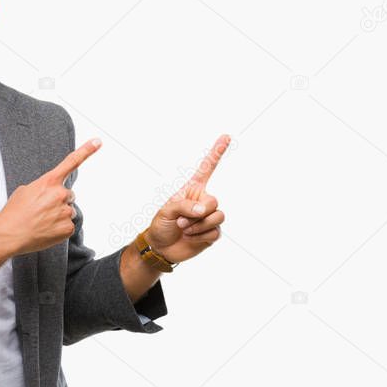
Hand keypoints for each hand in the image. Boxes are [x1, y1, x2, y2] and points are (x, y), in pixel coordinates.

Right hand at [0, 137, 100, 255]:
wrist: (9, 234)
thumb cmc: (15, 212)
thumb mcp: (26, 190)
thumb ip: (43, 187)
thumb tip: (49, 194)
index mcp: (49, 181)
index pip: (71, 162)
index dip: (87, 150)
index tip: (98, 141)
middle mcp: (60, 194)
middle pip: (68, 195)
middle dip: (58, 201)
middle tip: (42, 210)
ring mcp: (66, 211)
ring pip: (68, 211)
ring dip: (58, 215)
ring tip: (42, 221)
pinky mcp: (68, 227)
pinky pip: (68, 226)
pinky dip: (59, 228)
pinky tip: (46, 230)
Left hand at [144, 134, 230, 264]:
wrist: (161, 248)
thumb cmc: (160, 225)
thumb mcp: (166, 211)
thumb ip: (184, 205)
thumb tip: (204, 209)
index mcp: (192, 190)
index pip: (206, 169)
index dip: (216, 153)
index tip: (226, 137)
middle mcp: (202, 201)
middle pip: (214, 201)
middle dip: (199, 213)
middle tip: (181, 221)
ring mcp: (208, 217)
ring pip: (218, 216)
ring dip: (199, 226)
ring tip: (184, 229)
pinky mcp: (211, 232)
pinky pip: (215, 232)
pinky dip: (200, 236)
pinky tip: (190, 238)